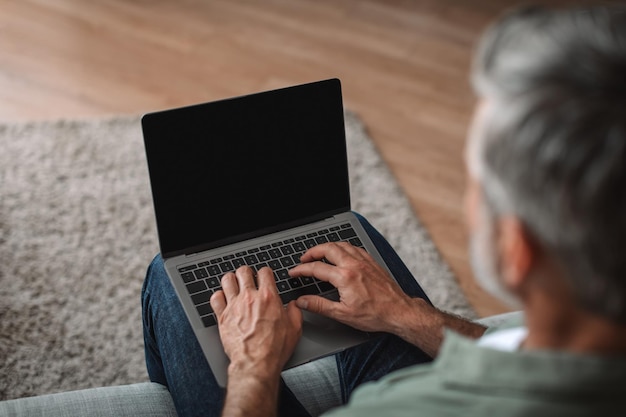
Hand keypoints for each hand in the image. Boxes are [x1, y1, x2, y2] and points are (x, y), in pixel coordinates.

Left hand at [211, 266, 301, 376]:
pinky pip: (215, 298)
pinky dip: (219, 296)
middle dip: (247, 273)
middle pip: (243, 271)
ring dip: (231, 280)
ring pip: (227, 280)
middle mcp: (250, 298)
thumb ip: (295, 312)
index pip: (264, 271)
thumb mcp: (295, 329)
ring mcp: (234, 306)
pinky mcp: (222, 317)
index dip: (265, 273)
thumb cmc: (274, 349)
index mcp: (268, 297)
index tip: (265, 277)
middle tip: (248, 278)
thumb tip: (293, 305)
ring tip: (234, 285)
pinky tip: (224, 299)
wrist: (255, 364)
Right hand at [289, 242, 417, 334]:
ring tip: (319, 253)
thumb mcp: (343, 314)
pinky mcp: (372, 262)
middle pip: (328, 248)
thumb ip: (319, 306)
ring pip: (341, 244)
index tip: (294, 272)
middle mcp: (354, 265)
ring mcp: (364, 261)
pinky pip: (354, 248)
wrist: (399, 312)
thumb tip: (303, 301)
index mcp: (344, 277)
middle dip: (312, 251)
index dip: (301, 269)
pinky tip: (341, 253)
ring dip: (327, 246)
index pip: (316, 268)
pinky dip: (343, 247)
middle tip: (304, 258)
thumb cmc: (375, 315)